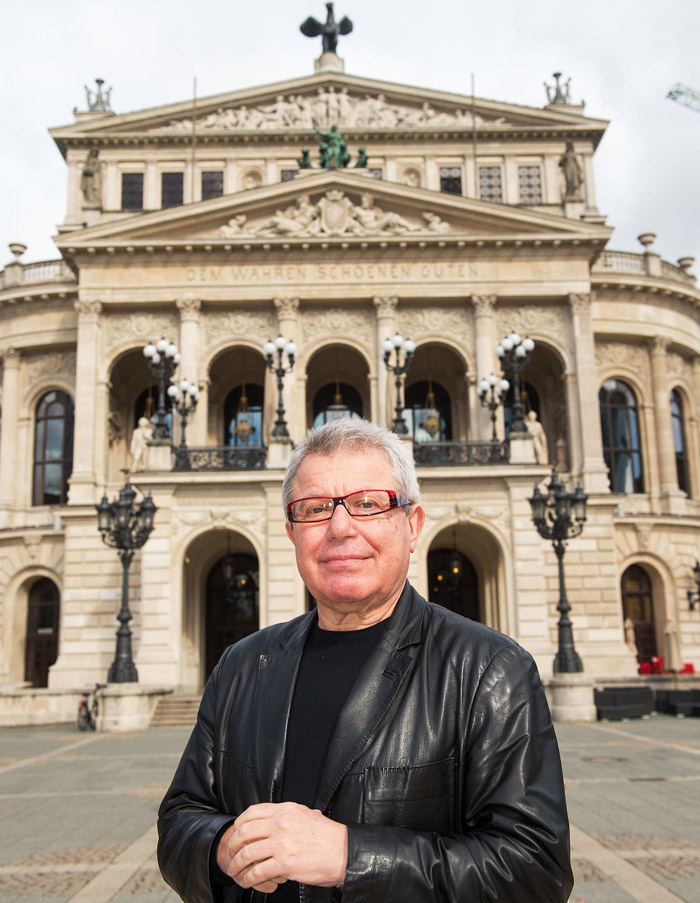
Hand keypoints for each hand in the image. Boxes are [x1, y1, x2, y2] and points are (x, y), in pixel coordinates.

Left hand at [217, 802, 347, 892]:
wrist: (342, 852)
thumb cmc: (327, 836)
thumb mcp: (306, 815)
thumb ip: (288, 815)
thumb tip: (274, 818)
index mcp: (285, 810)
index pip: (252, 812)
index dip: (239, 824)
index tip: (235, 833)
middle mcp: (280, 824)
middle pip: (245, 832)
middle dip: (233, 845)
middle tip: (230, 854)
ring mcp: (282, 843)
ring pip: (247, 853)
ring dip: (237, 865)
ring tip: (235, 871)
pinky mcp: (284, 863)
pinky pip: (258, 872)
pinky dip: (248, 878)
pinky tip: (247, 882)